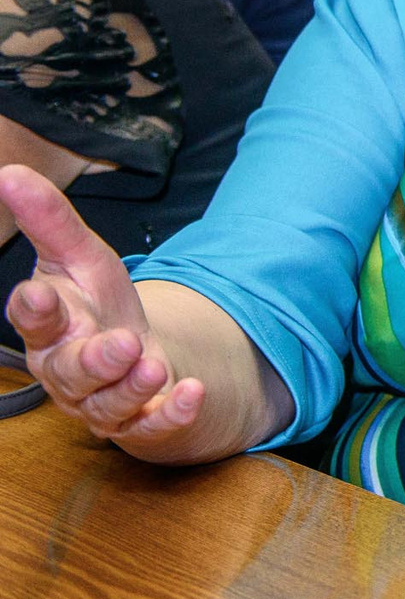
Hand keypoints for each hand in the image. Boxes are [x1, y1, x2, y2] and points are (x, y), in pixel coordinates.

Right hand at [0, 164, 204, 453]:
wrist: (133, 356)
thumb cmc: (96, 305)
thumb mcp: (81, 256)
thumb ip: (50, 221)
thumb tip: (10, 173)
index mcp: (48, 327)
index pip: (32, 320)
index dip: (33, 309)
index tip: (38, 294)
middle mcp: (67, 369)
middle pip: (69, 371)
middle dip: (94, 360)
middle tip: (122, 343)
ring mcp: (100, 400)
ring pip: (106, 403)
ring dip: (131, 386)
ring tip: (153, 364)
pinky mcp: (138, 421)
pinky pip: (151, 426)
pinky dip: (170, 413)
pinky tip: (192, 392)